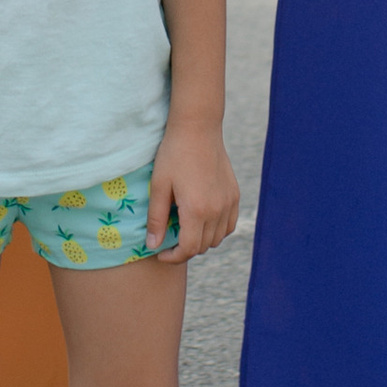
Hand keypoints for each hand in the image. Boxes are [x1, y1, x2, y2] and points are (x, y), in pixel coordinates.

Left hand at [147, 118, 239, 261]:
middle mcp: (217, 210)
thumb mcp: (159, 186)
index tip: (161, 253)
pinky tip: (203, 221)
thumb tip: (152, 246)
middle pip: (203, 246)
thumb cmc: (174, 154)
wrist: (198, 128)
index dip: (173, 257)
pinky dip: (217, 230)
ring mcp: (228, 203)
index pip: (188, 249)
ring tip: (185, 230)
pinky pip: (229, 224)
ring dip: (201, 241)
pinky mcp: (234, 195)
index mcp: (196, 210)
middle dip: (185, 250)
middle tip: (169, 241)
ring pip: (218, 238)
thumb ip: (157, 219)